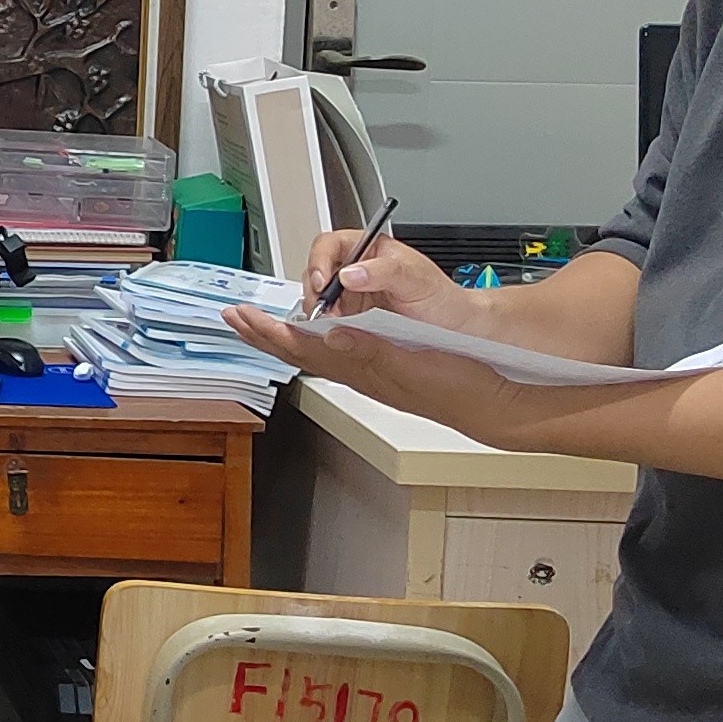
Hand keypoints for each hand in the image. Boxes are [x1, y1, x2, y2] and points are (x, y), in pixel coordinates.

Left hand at [227, 301, 509, 413]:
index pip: (302, 347)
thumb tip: (331, 335)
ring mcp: (369, 374)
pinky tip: (314, 334)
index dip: (268, 331)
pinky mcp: (384, 371)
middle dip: (263, 333)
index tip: (241, 315)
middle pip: (298, 351)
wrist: (490, 406)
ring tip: (259, 324)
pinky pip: (336, 354)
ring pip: (313, 352)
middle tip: (233, 316)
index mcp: (360, 368)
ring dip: (283, 336)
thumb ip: (372, 350)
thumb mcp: (415, 364)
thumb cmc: (459, 387)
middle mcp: (358, 372)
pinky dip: (315, 340)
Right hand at [296, 227, 468, 325]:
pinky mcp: (353, 320)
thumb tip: (350, 274)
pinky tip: (337, 332)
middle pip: (317, 272)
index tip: (322, 281)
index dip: (319, 261)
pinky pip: (331, 320)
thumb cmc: (443, 298)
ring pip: (320, 298)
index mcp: (369, 249)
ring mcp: (353, 296)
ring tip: (332, 323)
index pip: (330, 245)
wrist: (457, 328)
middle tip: (324, 310)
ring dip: (320, 311)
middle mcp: (357, 270)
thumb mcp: (416, 279)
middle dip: (316, 292)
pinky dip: (328, 326)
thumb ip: (384, 271)